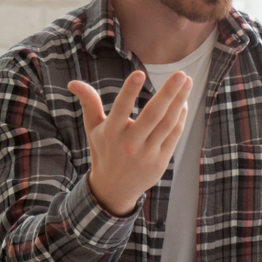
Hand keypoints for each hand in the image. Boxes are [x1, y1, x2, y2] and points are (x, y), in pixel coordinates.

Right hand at [68, 70, 192, 215]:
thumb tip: (73, 82)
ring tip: (187, 82)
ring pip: (168, 123)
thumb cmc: (104, 150)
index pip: (120, 109)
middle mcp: (129, 143)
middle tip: (181, 74)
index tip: (139, 73)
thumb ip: (89, 103)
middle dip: (168, 93)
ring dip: (180, 101)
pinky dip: (181, 117)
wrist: (114, 189)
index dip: (129, 91)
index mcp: (110, 133)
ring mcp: (147, 153)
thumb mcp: (93, 128)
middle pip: (153, 115)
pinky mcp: (161, 160)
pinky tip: (184, 101)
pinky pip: (174, 134)